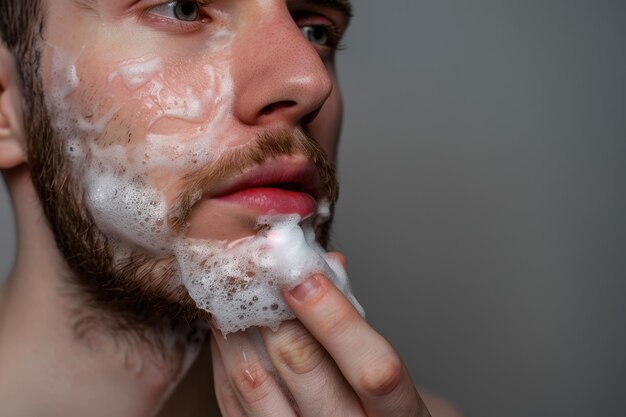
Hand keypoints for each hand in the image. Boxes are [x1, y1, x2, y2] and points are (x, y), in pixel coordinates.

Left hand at [210, 253, 430, 416]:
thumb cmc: (375, 405)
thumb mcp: (383, 367)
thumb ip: (355, 321)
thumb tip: (328, 265)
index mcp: (394, 415)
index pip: (372, 369)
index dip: (335, 319)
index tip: (305, 277)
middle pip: (302, 364)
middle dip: (276, 309)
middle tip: (256, 269)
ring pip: (254, 380)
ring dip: (239, 326)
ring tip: (233, 290)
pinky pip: (230, 399)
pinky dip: (225, 357)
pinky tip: (227, 328)